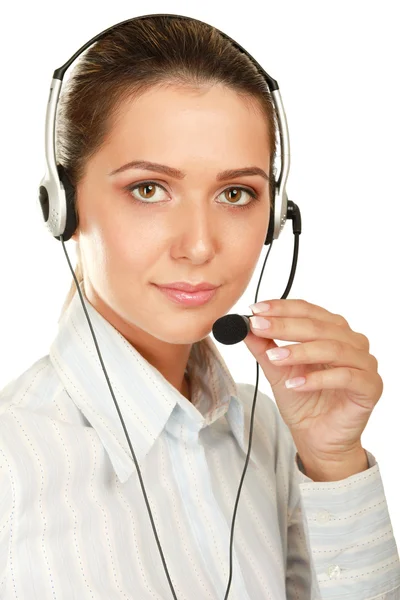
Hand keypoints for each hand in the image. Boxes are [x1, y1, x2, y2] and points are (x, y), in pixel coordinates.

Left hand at [243, 299, 382, 467]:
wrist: (316, 438)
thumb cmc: (303, 401)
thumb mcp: (277, 370)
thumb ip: (264, 347)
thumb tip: (243, 326)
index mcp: (332, 331)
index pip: (307, 310)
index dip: (281, 309)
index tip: (255, 311)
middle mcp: (352, 342)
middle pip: (319, 326)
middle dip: (285, 326)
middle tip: (259, 327)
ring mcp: (364, 364)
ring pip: (333, 348)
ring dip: (300, 351)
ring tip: (274, 358)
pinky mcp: (370, 387)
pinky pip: (345, 376)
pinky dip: (317, 378)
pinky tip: (295, 384)